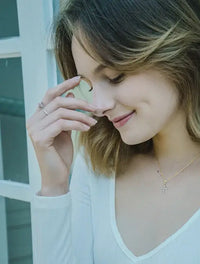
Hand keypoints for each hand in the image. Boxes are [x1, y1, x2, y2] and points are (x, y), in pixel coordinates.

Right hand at [26, 76, 96, 195]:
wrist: (57, 176)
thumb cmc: (61, 154)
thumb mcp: (65, 130)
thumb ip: (66, 114)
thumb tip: (70, 95)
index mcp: (38, 117)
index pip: (50, 94)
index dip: (64, 85)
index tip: (79, 79)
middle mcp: (33, 120)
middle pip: (58, 101)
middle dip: (80, 103)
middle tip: (95, 108)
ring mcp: (35, 129)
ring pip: (62, 113)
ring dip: (82, 116)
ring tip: (93, 123)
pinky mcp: (40, 138)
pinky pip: (62, 124)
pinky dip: (77, 125)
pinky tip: (86, 129)